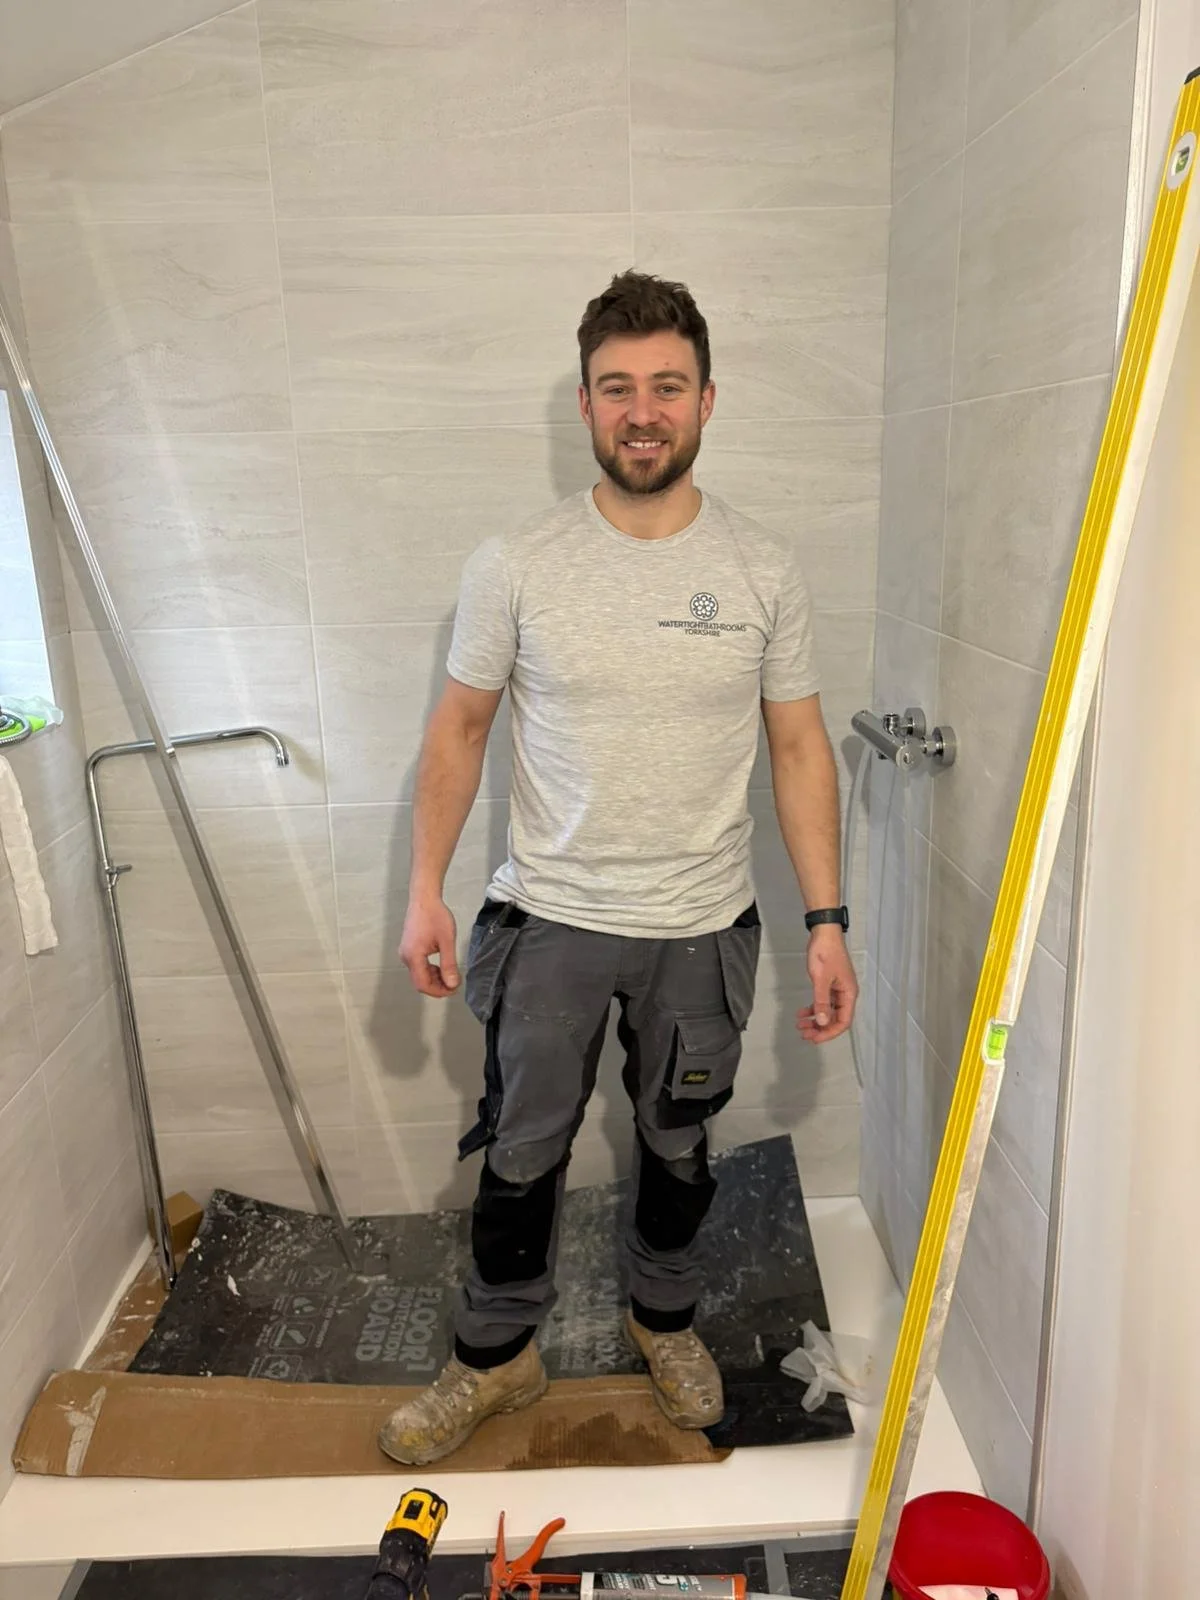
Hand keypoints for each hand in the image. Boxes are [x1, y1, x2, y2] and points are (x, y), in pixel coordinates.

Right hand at [399, 897, 459, 997]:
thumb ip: (449, 964)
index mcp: (413, 957)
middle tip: (455, 983)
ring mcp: (405, 953)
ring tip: (450, 974)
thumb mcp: (446, 941)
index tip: (454, 989)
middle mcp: (406, 957)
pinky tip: (441, 966)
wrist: (424, 898)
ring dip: (434, 979)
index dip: (439, 991)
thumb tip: (452, 984)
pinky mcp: (408, 949)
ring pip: (419, 975)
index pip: (423, 985)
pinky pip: (418, 966)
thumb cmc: (436, 917)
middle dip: (438, 987)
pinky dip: (430, 970)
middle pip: (420, 982)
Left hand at [797, 927, 857, 1043]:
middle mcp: (846, 994)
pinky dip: (813, 1008)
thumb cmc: (825, 953)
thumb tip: (822, 1022)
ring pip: (828, 1012)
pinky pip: (823, 1002)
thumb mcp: (821, 979)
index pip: (843, 1022)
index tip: (814, 1038)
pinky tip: (802, 1012)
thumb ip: (821, 1002)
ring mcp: (838, 989)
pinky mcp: (830, 984)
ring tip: (800, 1025)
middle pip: (835, 1019)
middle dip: (820, 1029)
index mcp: (849, 994)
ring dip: (815, 1020)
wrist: (824, 932)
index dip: (829, 1033)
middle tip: (804, 1034)